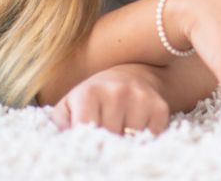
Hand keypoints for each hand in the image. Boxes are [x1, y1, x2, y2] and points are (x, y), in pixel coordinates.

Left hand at [51, 64, 169, 134]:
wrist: (129, 76)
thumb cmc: (94, 97)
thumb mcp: (70, 104)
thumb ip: (60, 122)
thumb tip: (65, 139)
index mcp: (90, 93)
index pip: (86, 129)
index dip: (86, 142)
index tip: (87, 145)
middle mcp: (117, 92)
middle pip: (109, 136)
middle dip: (105, 143)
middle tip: (103, 141)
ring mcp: (141, 98)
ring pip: (132, 139)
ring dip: (126, 142)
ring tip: (119, 134)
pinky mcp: (159, 107)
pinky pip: (153, 136)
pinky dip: (144, 140)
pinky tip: (136, 131)